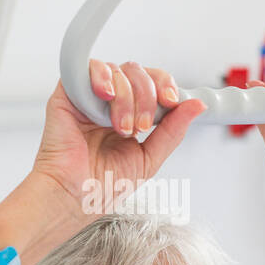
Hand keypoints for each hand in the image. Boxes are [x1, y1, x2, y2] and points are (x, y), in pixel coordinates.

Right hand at [31, 60, 205, 216]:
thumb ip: (173, 131)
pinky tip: (105, 96)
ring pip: (118, 71)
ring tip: (120, 127)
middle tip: (142, 126)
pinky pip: (87, 67)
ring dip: (126, 98)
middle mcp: (110, 102)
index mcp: (130, 114)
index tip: (172, 102)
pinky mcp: (68, 94)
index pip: (152, 82)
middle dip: (147, 97)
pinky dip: (102, 76)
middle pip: (138, 72)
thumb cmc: (101, 186)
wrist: (73, 197)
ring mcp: (90, 97)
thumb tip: (197, 105)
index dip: (165, 85)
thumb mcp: (149, 158)